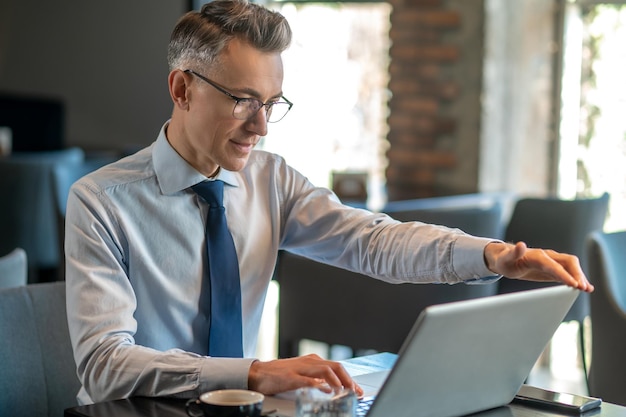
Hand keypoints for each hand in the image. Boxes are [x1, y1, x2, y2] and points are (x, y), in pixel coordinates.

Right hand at [248, 354, 363, 396]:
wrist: (259, 373)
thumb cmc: (280, 375)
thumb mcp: (303, 374)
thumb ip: (317, 378)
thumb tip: (333, 387)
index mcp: (313, 361)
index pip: (337, 367)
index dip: (349, 378)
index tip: (358, 390)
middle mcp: (309, 362)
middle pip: (335, 366)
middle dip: (348, 379)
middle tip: (355, 392)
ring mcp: (300, 368)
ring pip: (324, 370)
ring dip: (338, 381)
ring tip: (345, 391)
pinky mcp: (290, 377)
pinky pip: (307, 379)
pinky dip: (319, 384)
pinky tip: (326, 390)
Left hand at [484, 241, 593, 291]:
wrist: (504, 258)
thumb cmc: (504, 260)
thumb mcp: (505, 258)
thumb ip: (514, 253)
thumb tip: (521, 244)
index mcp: (537, 255)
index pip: (554, 265)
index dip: (564, 274)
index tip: (574, 284)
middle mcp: (547, 256)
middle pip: (568, 262)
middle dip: (577, 274)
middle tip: (584, 288)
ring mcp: (551, 261)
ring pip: (571, 266)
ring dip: (580, 277)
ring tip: (587, 289)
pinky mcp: (552, 268)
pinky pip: (568, 272)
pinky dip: (576, 278)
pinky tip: (582, 287)